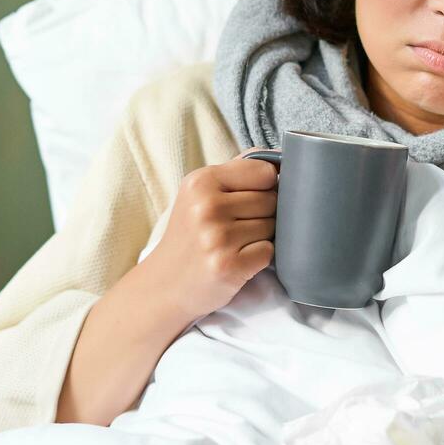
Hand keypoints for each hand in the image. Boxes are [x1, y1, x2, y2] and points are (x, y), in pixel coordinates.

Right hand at [144, 147, 278, 321]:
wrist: (164, 285)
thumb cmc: (190, 235)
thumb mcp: (200, 193)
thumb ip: (237, 170)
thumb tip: (279, 159)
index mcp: (201, 181)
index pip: (264, 171)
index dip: (266, 186)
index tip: (249, 199)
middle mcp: (207, 206)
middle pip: (271, 199)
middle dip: (264, 213)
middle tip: (237, 227)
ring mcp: (217, 237)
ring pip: (272, 226)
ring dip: (262, 236)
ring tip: (235, 244)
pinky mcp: (229, 265)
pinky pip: (269, 251)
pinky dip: (259, 257)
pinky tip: (238, 260)